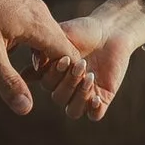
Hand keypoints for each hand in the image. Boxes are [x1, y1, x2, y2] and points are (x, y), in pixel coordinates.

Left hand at [0, 0, 94, 118]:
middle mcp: (40, 14)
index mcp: (40, 26)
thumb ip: (7, 81)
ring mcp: (28, 8)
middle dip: (36, 73)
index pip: (69, 57)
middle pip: (53, 50)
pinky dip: (2, 47)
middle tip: (16, 88)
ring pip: (30, 43)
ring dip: (9, 61)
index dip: (66, 78)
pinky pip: (18, 32)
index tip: (53, 94)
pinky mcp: (15, 5)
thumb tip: (26, 109)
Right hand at [54, 0, 144, 123]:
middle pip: (58, 98)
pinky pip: (94, 115)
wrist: (110, 30)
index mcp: (52, 75)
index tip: (62, 60)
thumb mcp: (59, 35)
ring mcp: (83, 95)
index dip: (52, 76)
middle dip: (68, 82)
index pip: (46, 84)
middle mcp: (65, 88)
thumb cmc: (81, 30)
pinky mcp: (102, 98)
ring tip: (89, 77)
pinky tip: (96, 97)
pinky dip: (93, 109)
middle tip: (80, 63)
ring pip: (73, 111)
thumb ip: (43, 49)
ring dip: (80, 96)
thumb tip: (33, 69)